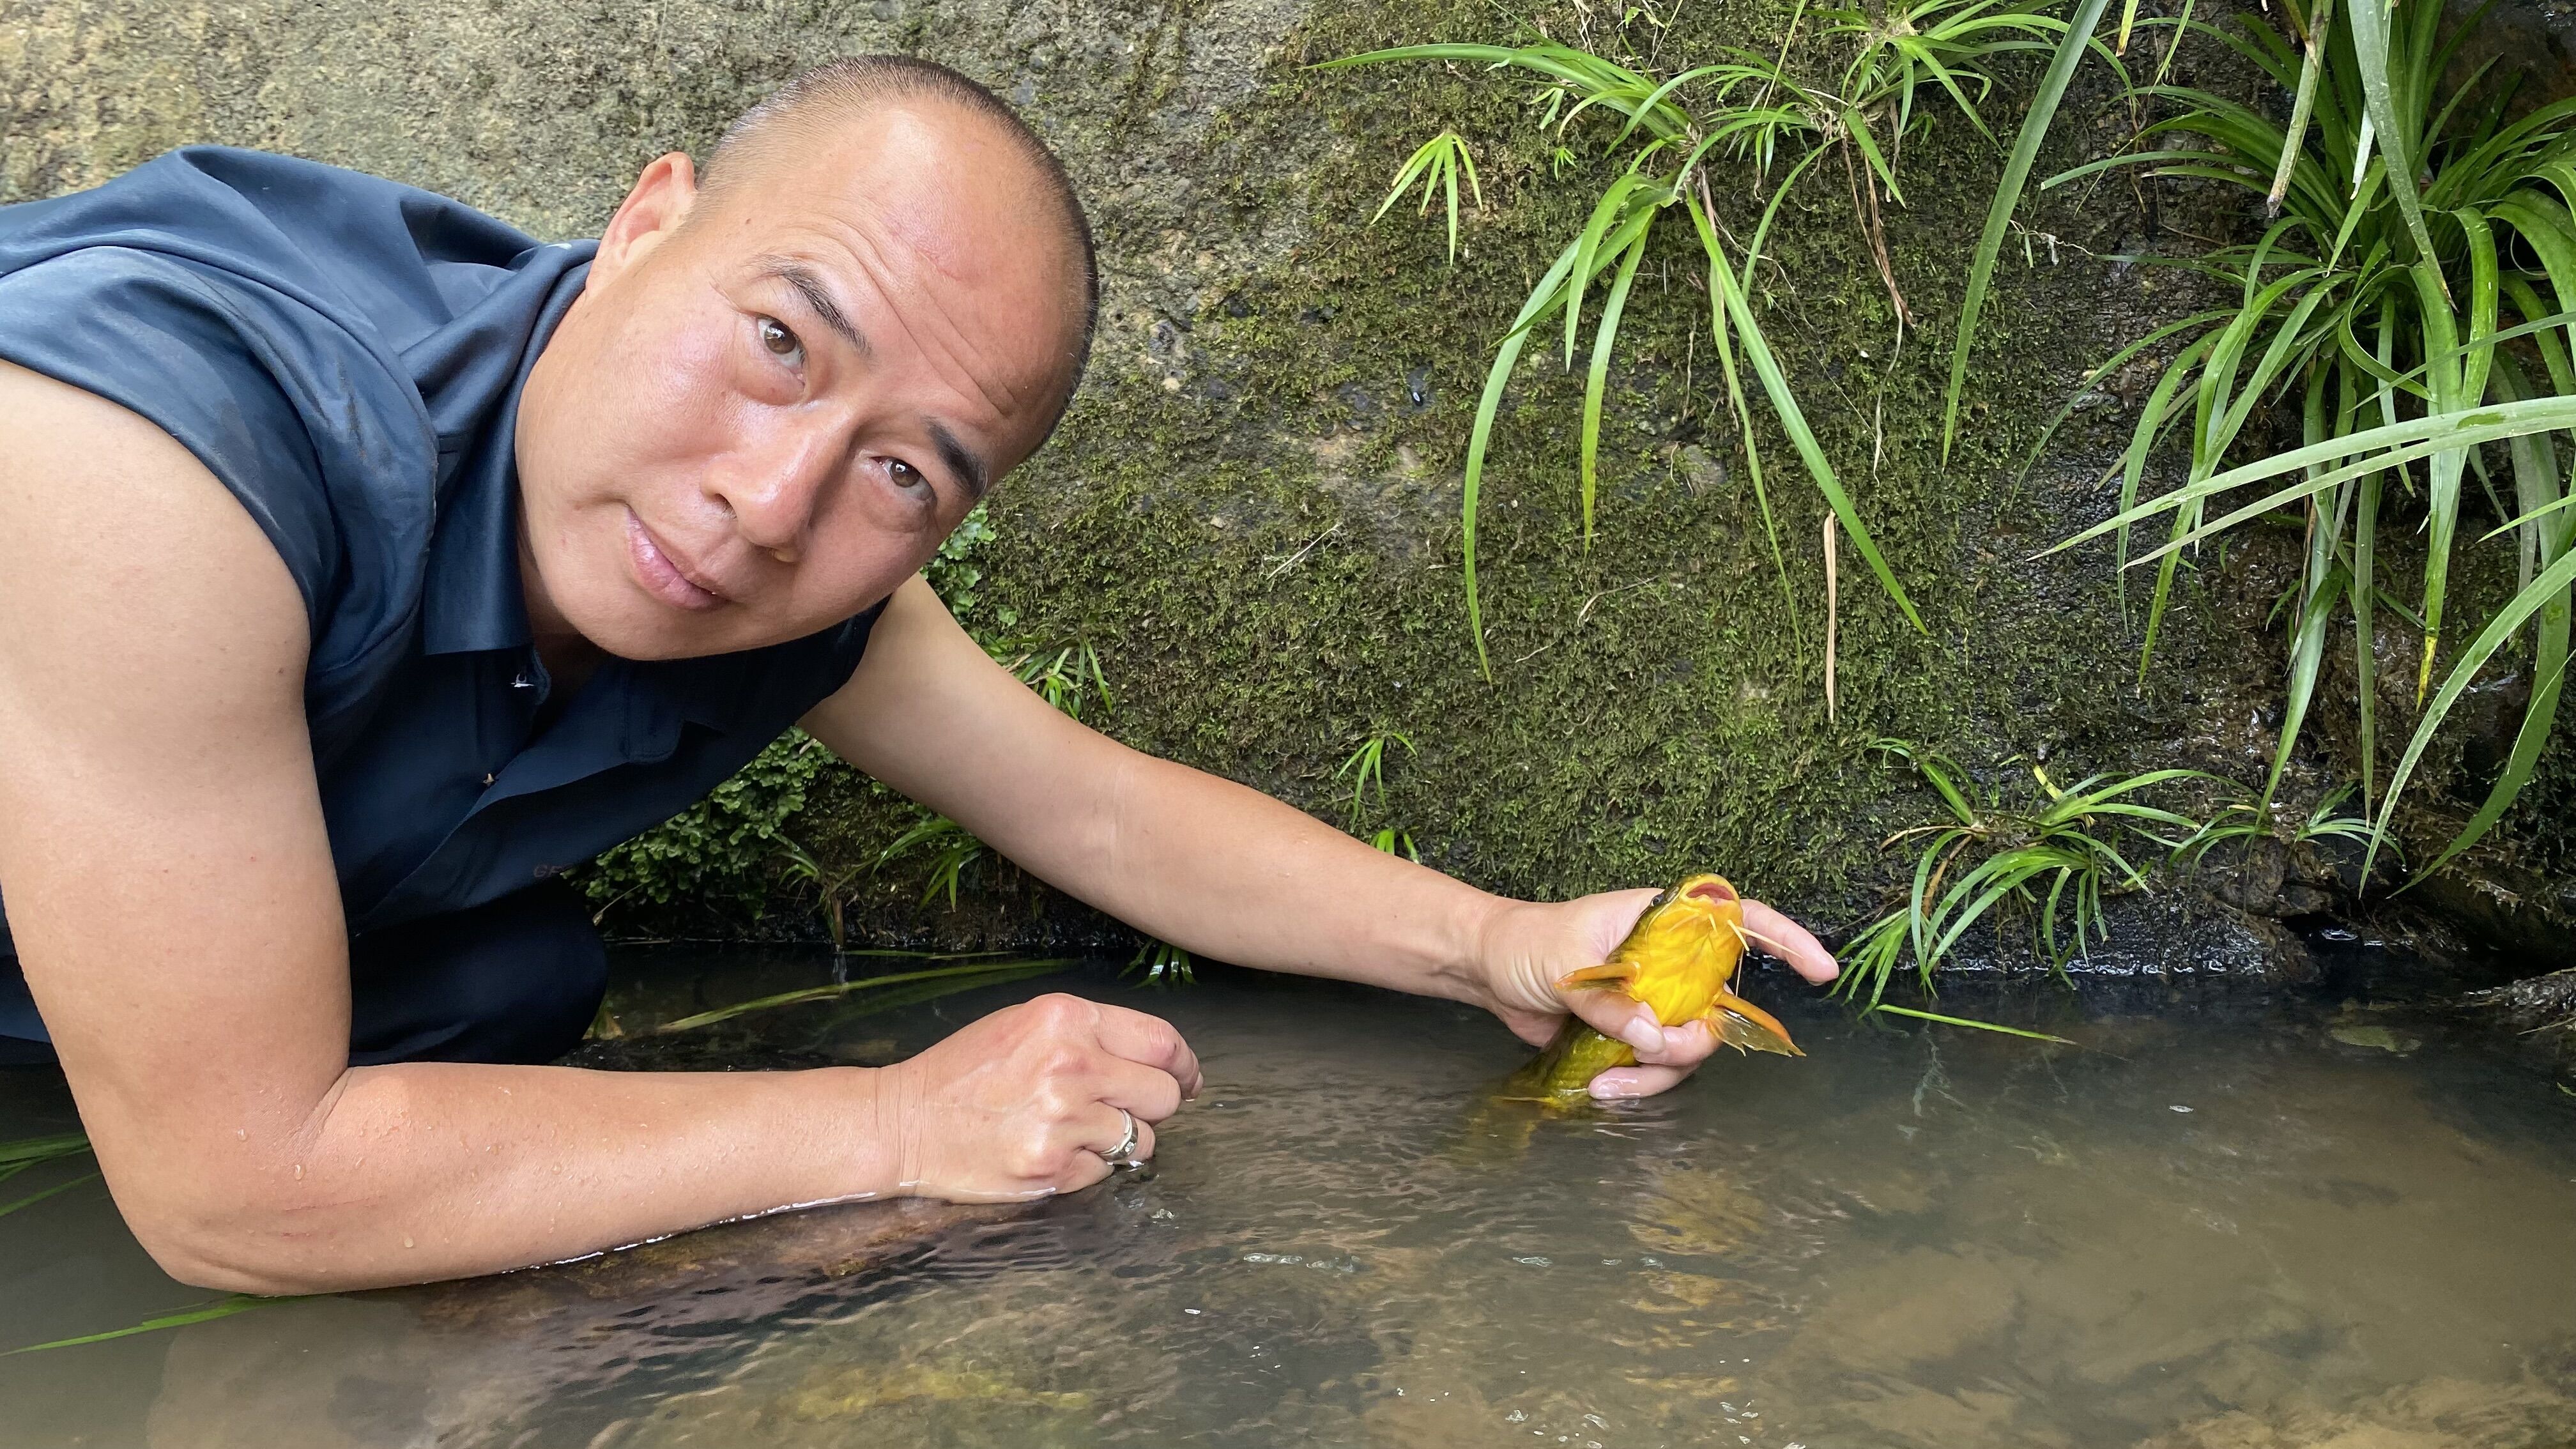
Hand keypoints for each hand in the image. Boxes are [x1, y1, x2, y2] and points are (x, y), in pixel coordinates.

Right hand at [878, 993, 1202, 1202]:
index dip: (1186, 1065)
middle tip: (1123, 1106)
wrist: (905, 1122)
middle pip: (1164, 1094)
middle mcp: (1072, 1066)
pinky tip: (1051, 1150)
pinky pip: (1105, 1170)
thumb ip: (1093, 1035)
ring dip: (1123, 1138)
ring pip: (1143, 1138)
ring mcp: (1064, 1121)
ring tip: (1076, 1129)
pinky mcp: (1053, 1169)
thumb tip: (1166, 1063)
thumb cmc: (965, 1072)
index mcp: (1067, 1020)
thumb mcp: (1028, 1024)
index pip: (1163, 1043)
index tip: (1189, 1078)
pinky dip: (1088, 1165)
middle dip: (1155, 1104)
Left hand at [1475, 887, 1837, 1100]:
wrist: (1487, 969)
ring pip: (1688, 1048)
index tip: (1820, 970)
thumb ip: (1610, 1003)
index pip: (1735, 919)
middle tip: (1652, 1053)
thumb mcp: (1564, 965)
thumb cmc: (1526, 943)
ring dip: (1656, 1074)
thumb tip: (1654, 1037)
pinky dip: (1635, 1085)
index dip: (1784, 940)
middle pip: (1717, 1008)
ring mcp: (1653, 1001)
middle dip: (1694, 1042)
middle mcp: (1667, 962)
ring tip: (1608, 1081)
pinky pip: (1657, 1068)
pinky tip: (1600, 1087)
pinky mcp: (1633, 1035)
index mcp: (1659, 921)